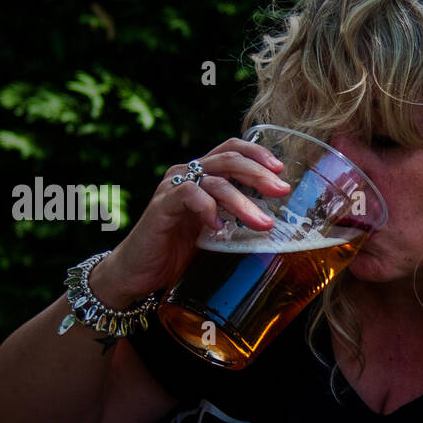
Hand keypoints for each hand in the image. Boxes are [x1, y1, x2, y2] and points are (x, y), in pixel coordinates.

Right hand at [90, 137, 289, 304]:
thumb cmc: (180, 251)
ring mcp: (172, 189)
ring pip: (215, 181)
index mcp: (202, 176)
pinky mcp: (161, 207)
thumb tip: (277, 220)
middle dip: (259, 174)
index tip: (281, 170)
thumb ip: (237, 217)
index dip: (257, 154)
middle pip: (229, 160)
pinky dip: (208, 209)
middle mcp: (187, 175)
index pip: (232, 150)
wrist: (140, 272)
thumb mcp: (217, 230)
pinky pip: (189, 195)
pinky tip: (219, 228)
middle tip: (281, 191)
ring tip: (263, 223)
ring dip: (243, 202)